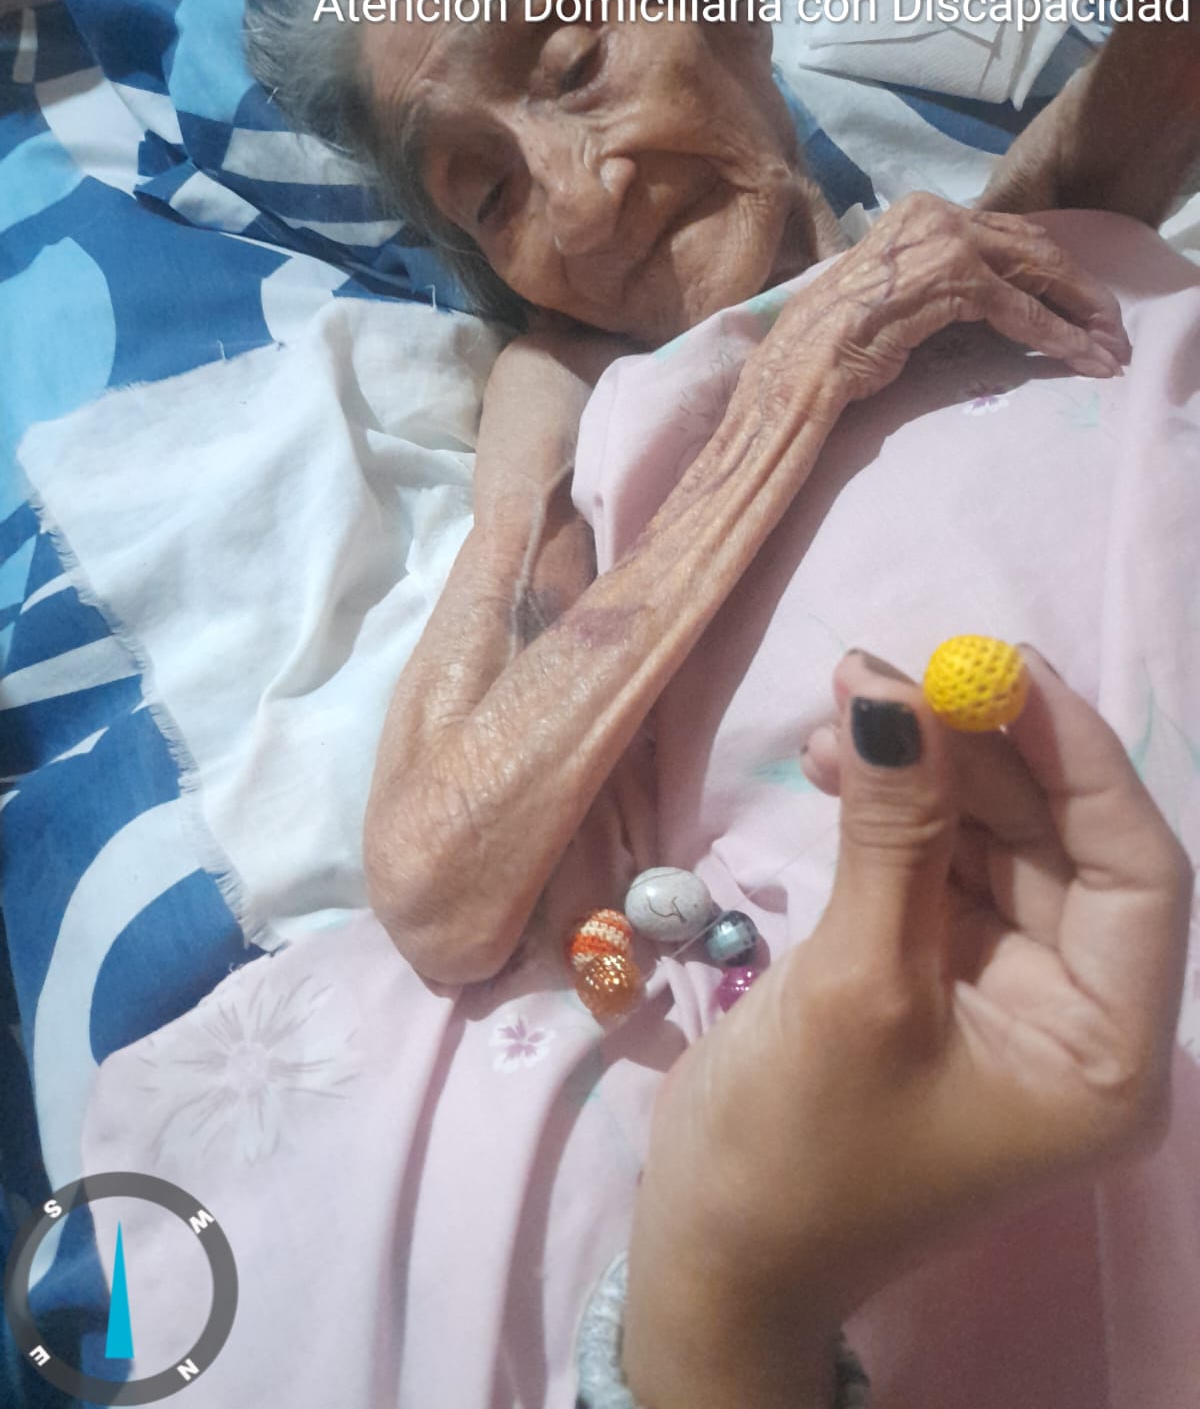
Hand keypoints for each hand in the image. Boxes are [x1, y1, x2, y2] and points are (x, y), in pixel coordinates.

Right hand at [622, 647, 1190, 1403]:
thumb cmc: (798, 1151)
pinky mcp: (933, 978)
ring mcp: (1001, 997)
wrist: (713, 1252)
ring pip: (990, 844)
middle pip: (1057, 845)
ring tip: (834, 712)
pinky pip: (932, 867)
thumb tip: (891, 687)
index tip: (1000, 669)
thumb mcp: (854, 983)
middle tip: (883, 675)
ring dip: (921, 772)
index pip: (1136, 871)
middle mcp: (1073, 1018)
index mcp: (1103, 1052)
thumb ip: (889, 830)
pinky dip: (887, 811)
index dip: (1077, 758)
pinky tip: (826, 765)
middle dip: (975, 752)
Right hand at [780, 192, 1129, 403]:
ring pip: (1037, 273)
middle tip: (1108, 326)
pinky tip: (1078, 357)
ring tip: (1104, 346)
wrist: (806, 358)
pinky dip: (1056, 335)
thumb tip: (997, 291)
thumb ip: (944, 275)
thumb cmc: (840, 335)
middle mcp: (938, 214)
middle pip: (1032, 247)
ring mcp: (947, 242)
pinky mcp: (954, 281)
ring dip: (1079, 313)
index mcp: (923, 210)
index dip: (1052, 270)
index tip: (1079, 303)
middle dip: (1078, 289)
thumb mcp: (902, 287)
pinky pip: (1021, 310)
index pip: (1007, 233)